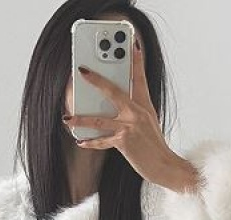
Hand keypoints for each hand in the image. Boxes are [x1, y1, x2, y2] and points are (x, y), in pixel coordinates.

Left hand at [64, 39, 200, 192]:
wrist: (163, 164)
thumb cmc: (154, 145)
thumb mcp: (148, 121)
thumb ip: (134, 110)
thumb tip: (111, 105)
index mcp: (144, 105)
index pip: (140, 78)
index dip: (136, 60)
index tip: (132, 44)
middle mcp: (137, 112)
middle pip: (114, 91)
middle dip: (96, 80)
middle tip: (83, 71)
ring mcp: (130, 126)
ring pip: (100, 119)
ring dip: (81, 119)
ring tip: (67, 118)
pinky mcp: (124, 141)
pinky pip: (103, 140)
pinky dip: (91, 142)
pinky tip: (80, 141)